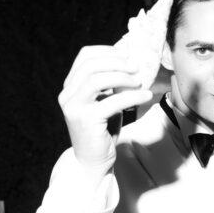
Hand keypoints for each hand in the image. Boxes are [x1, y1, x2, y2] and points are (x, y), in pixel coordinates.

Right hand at [58, 45, 152, 172]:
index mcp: (70, 86)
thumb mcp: (104, 101)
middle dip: (117, 63)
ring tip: (139, 82)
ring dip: (122, 77)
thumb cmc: (102, 129)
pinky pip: (112, 102)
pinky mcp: (86, 120)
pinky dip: (132, 96)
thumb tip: (130, 63)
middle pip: (91, 65)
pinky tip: (145, 95)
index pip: (84, 56)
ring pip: (97, 80)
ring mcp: (74, 107)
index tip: (127, 56)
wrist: (93, 160)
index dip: (107, 52)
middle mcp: (68, 95)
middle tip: (136, 67)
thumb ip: (109, 83)